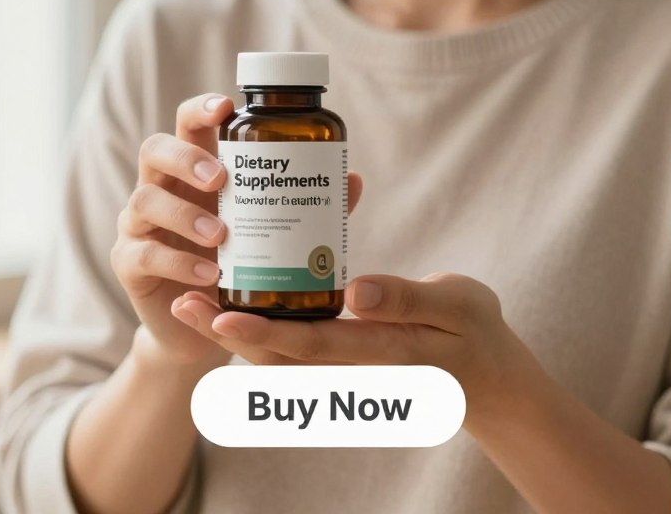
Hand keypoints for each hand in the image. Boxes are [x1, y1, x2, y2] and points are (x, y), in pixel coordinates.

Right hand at [113, 93, 362, 372]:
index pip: (187, 125)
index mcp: (193, 170)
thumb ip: (306, 207)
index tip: (226, 107)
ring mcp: (139, 225)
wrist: (202, 328)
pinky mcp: (130, 263)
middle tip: (221, 179)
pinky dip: (178, 262)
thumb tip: (353, 179)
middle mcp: (161, 188)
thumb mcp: (270, 233)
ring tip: (222, 236)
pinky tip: (210, 273)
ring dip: (184, 215)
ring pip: (144, 201)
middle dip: (185, 158)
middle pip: (154, 150)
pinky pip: (144, 254)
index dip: (201, 109)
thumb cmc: (237, 265)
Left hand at [170, 272, 544, 425]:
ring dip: (232, 333)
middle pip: (277, 355)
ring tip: (190, 302)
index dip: (261, 330)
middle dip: (226, 331)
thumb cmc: (476, 333)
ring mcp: (344, 365)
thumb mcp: (457, 305)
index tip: (219, 313)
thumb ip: (408, 298)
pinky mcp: (342, 355)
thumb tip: (355, 293)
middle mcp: (352, 364)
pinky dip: (258, 329)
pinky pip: (291, 349)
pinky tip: (232, 302)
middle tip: (181, 303)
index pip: (310, 343)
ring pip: (277, 355)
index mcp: (380, 348)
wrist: (489, 377)